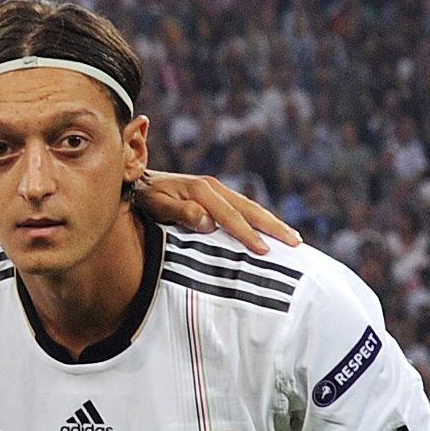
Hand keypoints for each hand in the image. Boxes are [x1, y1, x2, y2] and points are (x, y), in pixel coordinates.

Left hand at [137, 170, 298, 252]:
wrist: (134, 179)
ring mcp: (216, 189)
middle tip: (296, 244)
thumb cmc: (142, 197)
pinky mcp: (215, 194)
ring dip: (272, 223)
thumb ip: (179, 212)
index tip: (264, 251)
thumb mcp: (156, 204)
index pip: (231, 217)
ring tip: (293, 238)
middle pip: (250, 209)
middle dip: (273, 227)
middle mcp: (213, 187)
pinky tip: (270, 230)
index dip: (248, 234)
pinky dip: (258, 219)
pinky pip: (242, 208)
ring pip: (250, 207)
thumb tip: (208, 223)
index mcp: (202, 191)